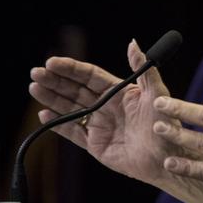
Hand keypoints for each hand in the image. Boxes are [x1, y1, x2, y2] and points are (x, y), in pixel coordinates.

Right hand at [28, 40, 180, 184]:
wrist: (167, 158)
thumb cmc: (167, 125)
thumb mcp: (157, 94)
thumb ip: (144, 69)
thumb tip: (133, 43)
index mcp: (121, 93)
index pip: (90, 76)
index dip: (71, 69)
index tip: (53, 62)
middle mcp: (108, 107)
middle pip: (76, 90)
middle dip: (55, 81)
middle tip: (36, 72)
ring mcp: (100, 125)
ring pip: (70, 108)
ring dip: (52, 98)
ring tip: (34, 88)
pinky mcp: (95, 144)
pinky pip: (73, 132)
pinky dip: (58, 124)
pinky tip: (44, 114)